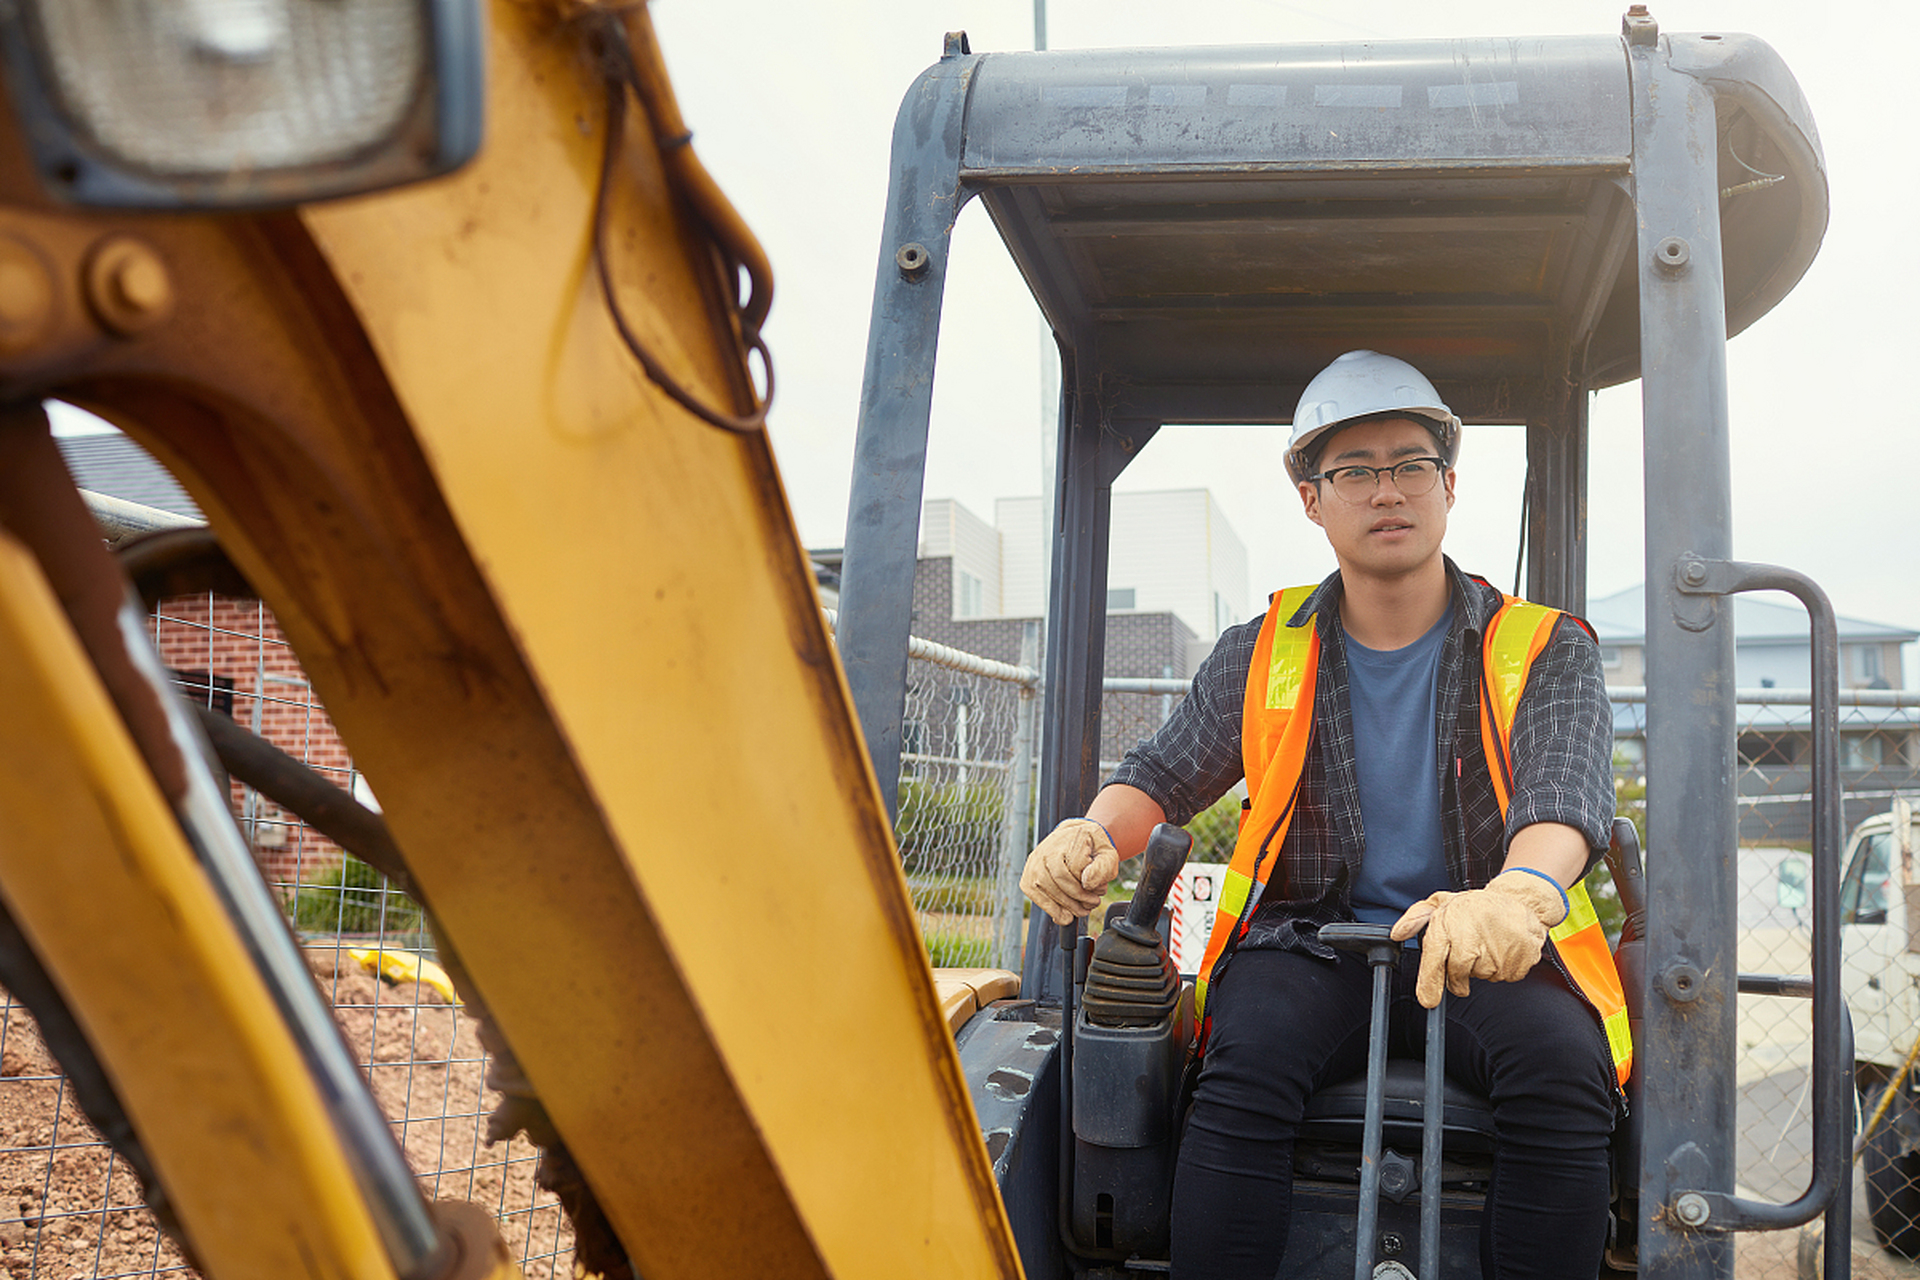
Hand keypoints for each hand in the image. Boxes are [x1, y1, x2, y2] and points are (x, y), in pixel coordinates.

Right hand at [1019, 819, 1120, 925]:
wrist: (1076, 838)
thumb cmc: (1093, 850)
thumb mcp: (1108, 855)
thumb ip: (1102, 868)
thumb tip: (1087, 883)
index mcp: (1067, 839)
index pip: (1073, 869)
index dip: (1085, 888)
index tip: (1097, 893)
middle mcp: (1046, 849)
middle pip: (1057, 881)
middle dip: (1075, 900)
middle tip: (1090, 906)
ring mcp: (1034, 862)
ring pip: (1044, 888)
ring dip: (1063, 906)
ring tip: (1078, 911)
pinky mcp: (1028, 875)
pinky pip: (1034, 894)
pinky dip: (1049, 908)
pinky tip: (1063, 914)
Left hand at [1389, 869, 1567, 1007]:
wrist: (1518, 900)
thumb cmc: (1475, 905)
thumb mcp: (1441, 902)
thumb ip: (1416, 917)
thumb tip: (1397, 933)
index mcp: (1450, 924)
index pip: (1435, 959)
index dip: (1430, 982)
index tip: (1428, 1000)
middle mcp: (1473, 938)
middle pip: (1458, 974)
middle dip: (1458, 973)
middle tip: (1466, 954)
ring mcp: (1499, 950)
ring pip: (1483, 976)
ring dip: (1482, 967)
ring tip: (1486, 944)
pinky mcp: (1521, 959)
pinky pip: (1506, 976)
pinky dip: (1503, 967)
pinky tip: (1501, 948)